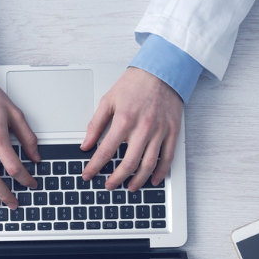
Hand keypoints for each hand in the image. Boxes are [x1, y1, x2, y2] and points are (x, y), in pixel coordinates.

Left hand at [80, 67, 182, 191]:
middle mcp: (142, 128)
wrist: (162, 70)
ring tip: (129, 187)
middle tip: (109, 185)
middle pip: (128, 163)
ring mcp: (159, 132)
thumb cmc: (135, 83)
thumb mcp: (108, 100)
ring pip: (148, 164)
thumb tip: (86, 144)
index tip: (88, 175)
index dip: (94, 167)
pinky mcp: (172, 132)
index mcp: (124, 120)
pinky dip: (160, 172)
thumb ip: (96, 124)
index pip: (105, 151)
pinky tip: (153, 180)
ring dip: (138, 180)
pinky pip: (167, 158)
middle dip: (116, 179)